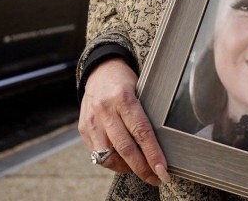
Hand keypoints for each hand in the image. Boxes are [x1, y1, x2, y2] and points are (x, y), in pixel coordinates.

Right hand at [78, 57, 170, 185]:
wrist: (100, 69)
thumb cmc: (126, 81)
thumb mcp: (141, 88)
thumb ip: (146, 113)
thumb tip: (163, 143)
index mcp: (123, 97)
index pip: (141, 132)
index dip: (153, 154)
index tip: (163, 169)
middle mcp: (105, 110)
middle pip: (125, 148)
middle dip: (143, 168)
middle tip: (157, 177)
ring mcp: (92, 121)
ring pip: (109, 156)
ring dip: (128, 168)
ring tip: (143, 170)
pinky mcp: (84, 129)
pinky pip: (99, 155)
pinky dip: (114, 162)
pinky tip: (126, 162)